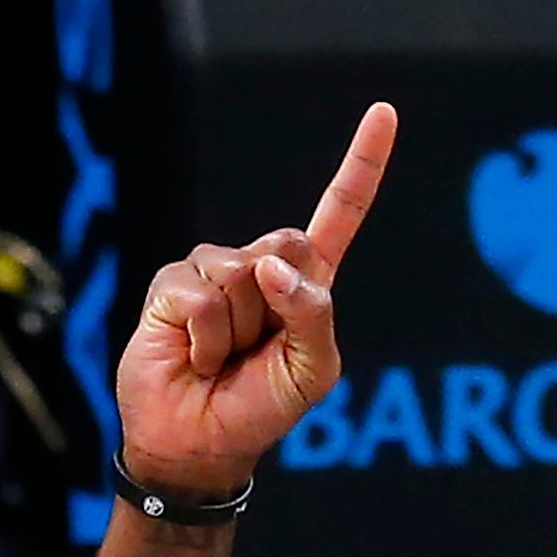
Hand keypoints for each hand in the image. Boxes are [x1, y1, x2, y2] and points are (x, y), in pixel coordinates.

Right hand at [116, 100, 395, 495]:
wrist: (199, 444)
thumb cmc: (260, 409)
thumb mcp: (311, 372)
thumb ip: (311, 316)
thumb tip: (269, 267)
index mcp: (305, 283)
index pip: (338, 214)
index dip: (360, 166)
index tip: (384, 112)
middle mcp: (260, 266)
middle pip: (288, 242)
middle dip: (279, 303)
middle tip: (255, 350)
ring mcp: (214, 270)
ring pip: (242, 273)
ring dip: (236, 331)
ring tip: (221, 359)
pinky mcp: (172, 284)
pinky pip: (200, 295)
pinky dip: (203, 338)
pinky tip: (193, 357)